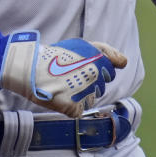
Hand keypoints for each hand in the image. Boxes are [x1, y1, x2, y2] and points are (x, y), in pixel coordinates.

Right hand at [0, 32, 127, 116]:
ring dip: (81, 95)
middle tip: (70, 77)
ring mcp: (84, 93)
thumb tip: (124, 63)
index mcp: (98, 61)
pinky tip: (61, 96)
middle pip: (101, 87)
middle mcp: (94, 77)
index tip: (83, 67)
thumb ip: (107, 52)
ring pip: (92, 99)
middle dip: (90, 83)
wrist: (31, 69)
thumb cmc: (57, 56)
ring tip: (64, 85)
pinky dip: (72, 106)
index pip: (111, 72)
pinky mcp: (73, 108)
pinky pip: (80, 111)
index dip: (98, 70)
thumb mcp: (83, 46)